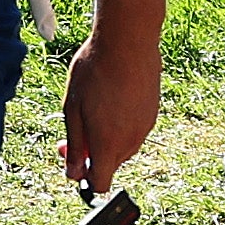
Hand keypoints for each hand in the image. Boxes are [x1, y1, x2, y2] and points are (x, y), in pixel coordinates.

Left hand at [60, 11, 157, 197]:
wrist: (128, 42)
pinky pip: (133, 131)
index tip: (72, 160)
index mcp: (108, 144)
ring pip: (122, 148)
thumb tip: (73, 173)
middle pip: (110, 165)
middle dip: (90, 155)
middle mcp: (131, 141)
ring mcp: (145, 127)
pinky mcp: (153, 113)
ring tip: (91, 109)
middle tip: (72, 132)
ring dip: (105, 139)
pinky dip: (120, 126)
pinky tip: (109, 100)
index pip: (100, 183)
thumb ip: (74, 144)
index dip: (84, 178)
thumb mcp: (72, 109)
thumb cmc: (95, 72)